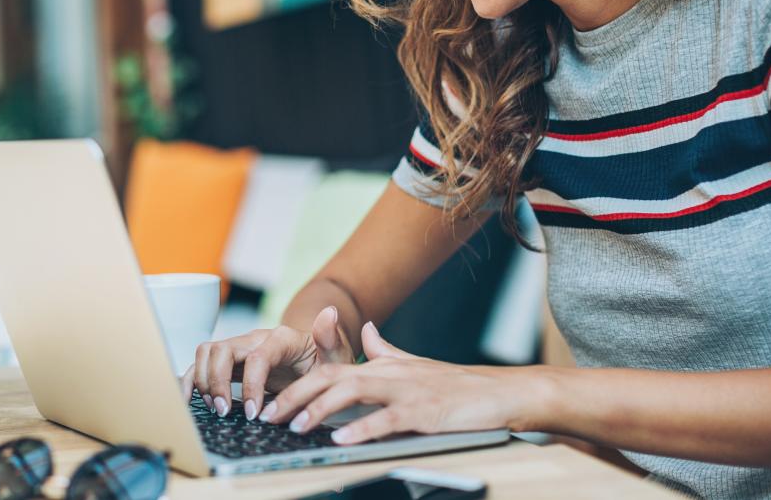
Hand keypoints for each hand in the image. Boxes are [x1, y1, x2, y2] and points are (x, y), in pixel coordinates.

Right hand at [183, 306, 354, 420]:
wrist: (318, 361)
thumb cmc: (326, 362)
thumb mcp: (337, 355)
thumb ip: (331, 339)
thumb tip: (330, 312)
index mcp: (281, 338)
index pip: (256, 356)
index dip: (251, 384)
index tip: (256, 413)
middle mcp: (255, 339)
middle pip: (222, 349)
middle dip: (218, 381)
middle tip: (226, 412)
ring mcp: (241, 349)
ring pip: (207, 353)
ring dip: (204, 380)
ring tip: (217, 408)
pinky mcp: (231, 362)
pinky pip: (202, 365)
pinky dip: (191, 380)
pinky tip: (190, 401)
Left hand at [259, 321, 544, 443]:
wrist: (501, 392)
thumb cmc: (457, 385)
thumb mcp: (415, 365)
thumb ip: (386, 350)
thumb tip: (368, 332)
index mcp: (382, 366)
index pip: (330, 370)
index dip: (298, 384)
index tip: (272, 401)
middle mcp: (389, 374)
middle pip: (331, 378)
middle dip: (296, 396)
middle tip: (269, 415)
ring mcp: (407, 391)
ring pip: (353, 393)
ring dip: (320, 410)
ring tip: (297, 426)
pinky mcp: (425, 412)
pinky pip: (388, 419)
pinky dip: (363, 428)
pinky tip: (342, 438)